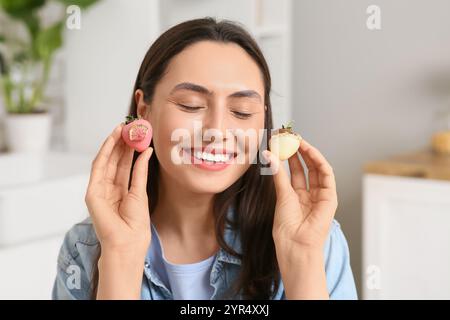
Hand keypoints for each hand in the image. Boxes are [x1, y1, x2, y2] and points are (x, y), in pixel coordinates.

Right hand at [85, 123, 153, 252]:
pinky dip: (105, 152)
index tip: (135, 134)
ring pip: (106, 161)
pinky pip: (98, 167)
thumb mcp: (140, 191)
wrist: (127, 241)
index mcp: (121, 191)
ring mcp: (99, 190)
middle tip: (128, 126)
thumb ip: (140, 170)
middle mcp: (109, 188)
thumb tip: (147, 151)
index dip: (128, 149)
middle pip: (114, 161)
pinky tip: (112, 140)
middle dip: (121, 143)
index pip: (124, 165)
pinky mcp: (92, 192)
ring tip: (122, 128)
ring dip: (113, 144)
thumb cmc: (135, 224)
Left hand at [263, 139, 337, 251]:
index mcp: (296, 196)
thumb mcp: (281, 194)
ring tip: (298, 140)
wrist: (296, 243)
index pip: (295, 171)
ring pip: (317, 169)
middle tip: (291, 137)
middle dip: (300, 152)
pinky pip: (326, 175)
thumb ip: (278, 173)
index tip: (282, 143)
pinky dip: (319, 161)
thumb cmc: (286, 226)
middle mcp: (309, 194)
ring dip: (309, 153)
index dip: (290, 157)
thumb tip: (268, 153)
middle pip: (307, 168)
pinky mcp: (330, 197)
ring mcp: (320, 195)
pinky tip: (309, 151)